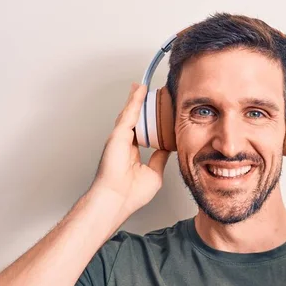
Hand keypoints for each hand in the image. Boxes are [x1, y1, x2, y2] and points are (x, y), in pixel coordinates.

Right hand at [88, 82, 170, 218]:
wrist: (117, 199)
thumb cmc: (131, 193)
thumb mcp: (154, 173)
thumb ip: (160, 158)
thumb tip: (168, 148)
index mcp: (131, 152)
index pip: (141, 130)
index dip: (149, 120)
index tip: (158, 111)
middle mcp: (123, 143)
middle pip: (133, 119)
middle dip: (140, 105)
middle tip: (149, 92)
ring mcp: (119, 138)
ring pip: (129, 113)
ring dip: (136, 99)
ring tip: (143, 86)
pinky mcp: (118, 135)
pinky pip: (128, 113)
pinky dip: (134, 100)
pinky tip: (140, 90)